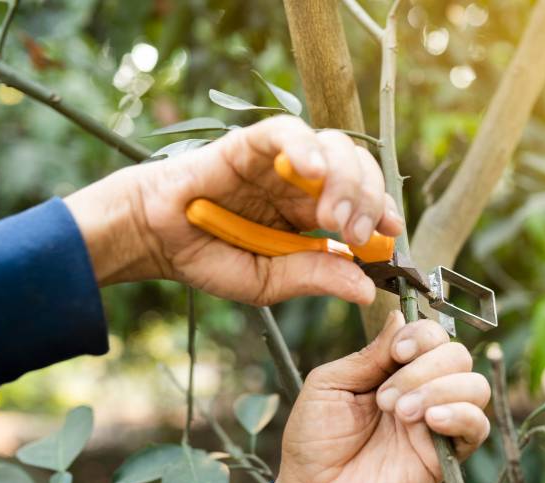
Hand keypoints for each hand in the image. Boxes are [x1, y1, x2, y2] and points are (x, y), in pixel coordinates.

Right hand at [65, 115, 402, 304]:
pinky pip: (287, 131)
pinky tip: (309, 172)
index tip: (391, 236)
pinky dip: (305, 147)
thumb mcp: (268, 282)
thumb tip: (364, 288)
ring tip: (332, 215)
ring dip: (345, 180)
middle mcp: (301, 183)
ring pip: (335, 147)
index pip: (363, 201)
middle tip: (356, 233)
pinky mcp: (252, 143)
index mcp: (310, 214)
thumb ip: (313, 278)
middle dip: (368, 199)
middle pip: (358, 170)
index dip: (383, 213)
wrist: (154, 239)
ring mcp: (280, 160)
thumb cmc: (208, 256)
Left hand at [269, 311, 490, 482]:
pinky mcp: (446, 457)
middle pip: (458, 356)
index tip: (397, 352)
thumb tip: (400, 315)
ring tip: (402, 412)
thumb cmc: (314, 441)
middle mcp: (422, 391)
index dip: (421, 336)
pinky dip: (461, 415)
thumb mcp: (330, 384)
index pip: (432, 336)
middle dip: (425, 367)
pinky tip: (429, 422)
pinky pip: (478, 427)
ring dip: (440, 390)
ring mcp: (436, 424)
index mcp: (394, 369)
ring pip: (475, 386)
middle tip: (386, 396)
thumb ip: (369, 354)